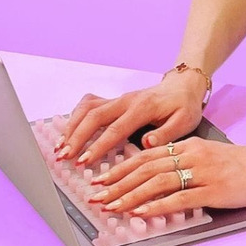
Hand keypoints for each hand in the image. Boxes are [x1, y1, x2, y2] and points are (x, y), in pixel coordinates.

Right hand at [54, 71, 207, 164]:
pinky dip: (76, 117)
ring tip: (60, 147)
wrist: (183, 85)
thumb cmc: (184, 106)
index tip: (85, 161)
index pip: (115, 129)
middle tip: (64, 157)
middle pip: (93, 117)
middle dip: (76, 138)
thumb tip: (146, 143)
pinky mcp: (113, 100)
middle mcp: (125, 101)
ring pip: (87, 109)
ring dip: (71, 128)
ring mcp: (117, 99)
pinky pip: (89, 105)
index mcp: (142, 108)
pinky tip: (69, 132)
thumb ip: (166, 133)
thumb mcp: (184, 121)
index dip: (98, 146)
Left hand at [86, 136, 245, 216]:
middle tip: (96, 197)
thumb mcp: (207, 155)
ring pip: (157, 183)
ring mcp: (201, 173)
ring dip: (129, 195)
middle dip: (116, 184)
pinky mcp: (213, 190)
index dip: (120, 169)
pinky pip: (180, 198)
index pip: (145, 157)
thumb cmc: (240, 164)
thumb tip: (158, 180)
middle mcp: (190, 156)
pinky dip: (157, 205)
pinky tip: (141, 212)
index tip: (101, 181)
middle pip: (145, 169)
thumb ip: (184, 162)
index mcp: (186, 146)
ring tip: (110, 206)